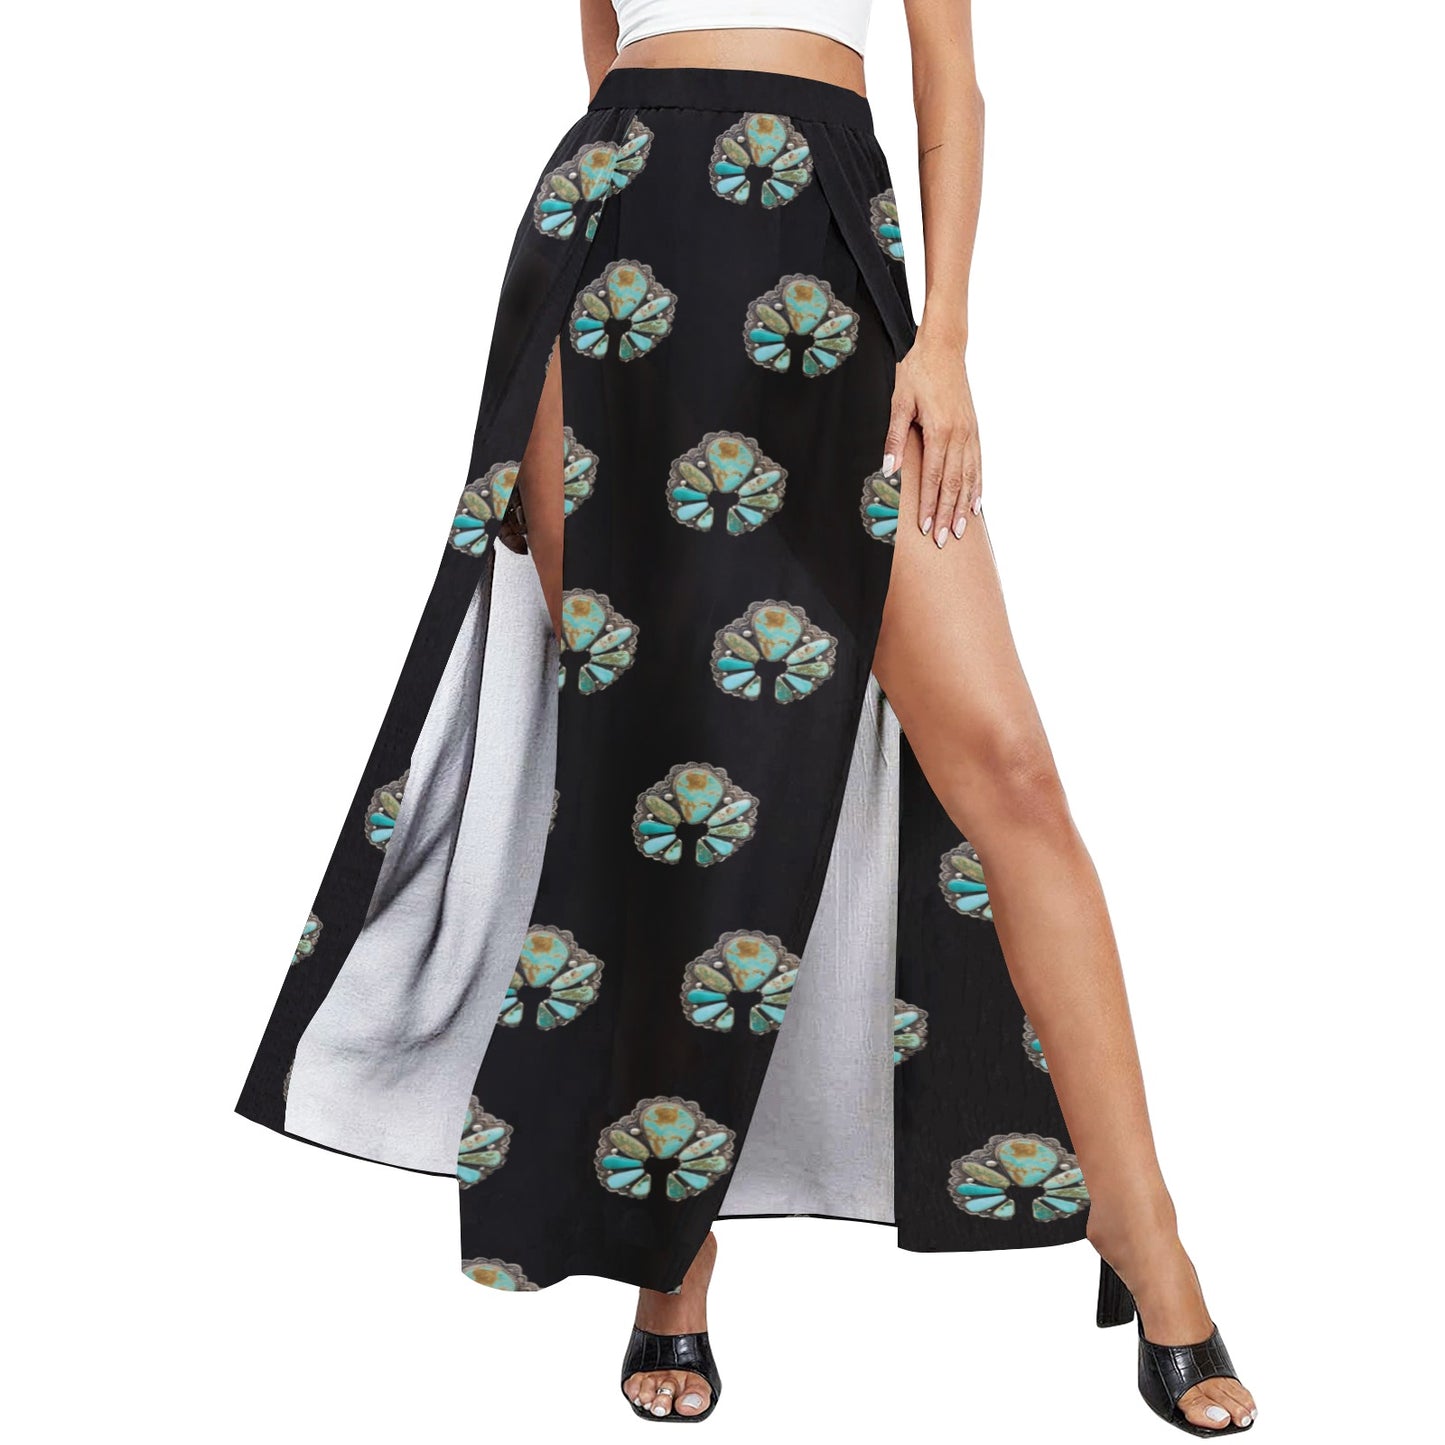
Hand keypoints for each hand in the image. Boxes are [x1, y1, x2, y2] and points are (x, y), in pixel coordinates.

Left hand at [881, 332, 981, 547]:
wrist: (944, 347)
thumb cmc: (917, 371)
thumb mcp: (898, 401)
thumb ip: (894, 438)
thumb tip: (888, 469)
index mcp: (940, 430)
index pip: (933, 477)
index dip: (929, 505)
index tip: (925, 528)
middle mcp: (959, 435)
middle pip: (954, 484)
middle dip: (947, 514)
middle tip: (943, 540)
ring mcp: (970, 433)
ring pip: (969, 478)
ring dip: (964, 507)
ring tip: (961, 531)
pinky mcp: (974, 429)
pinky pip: (978, 465)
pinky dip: (977, 487)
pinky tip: (976, 504)